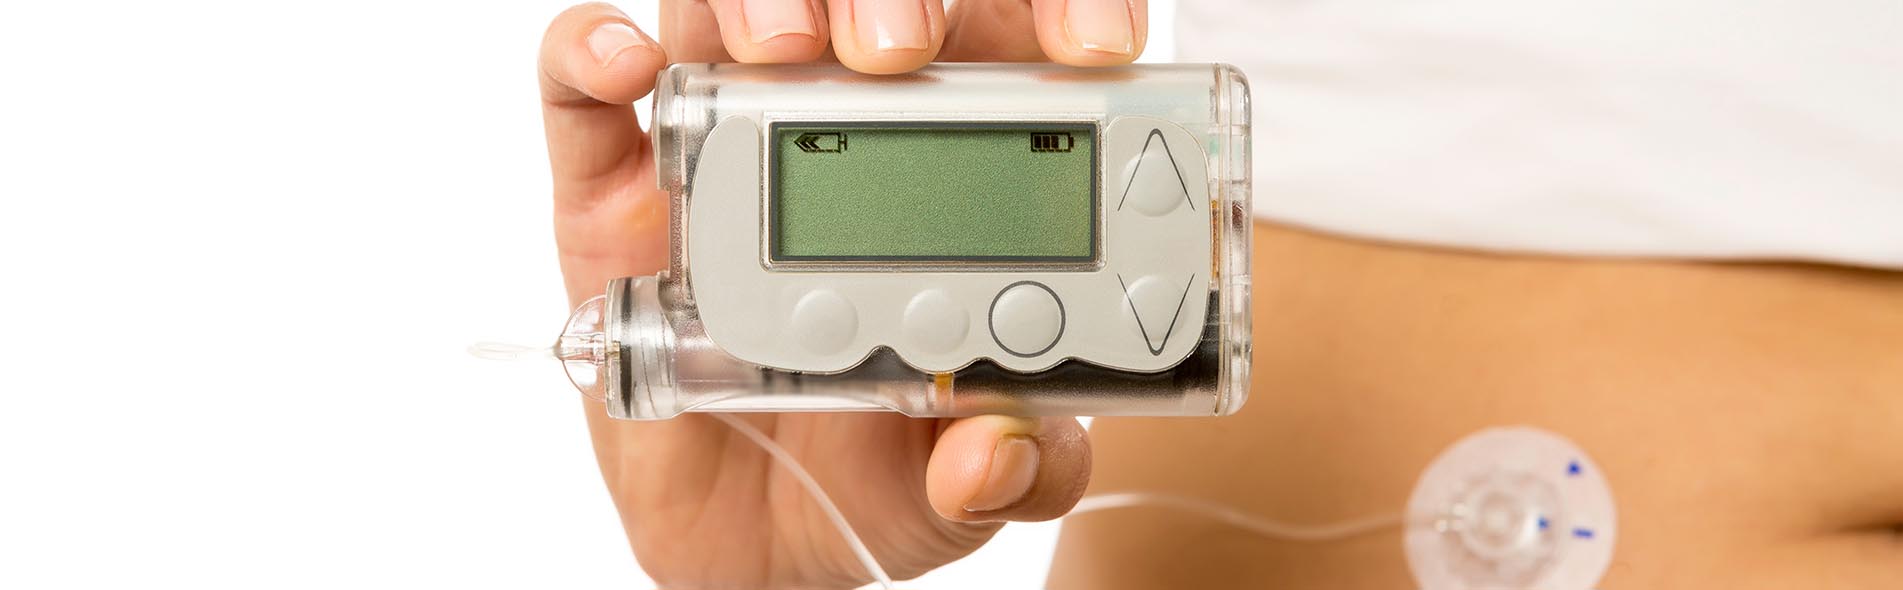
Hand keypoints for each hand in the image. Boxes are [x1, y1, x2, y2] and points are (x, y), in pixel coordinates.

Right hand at [539, 1, 1143, 585]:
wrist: (760, 550)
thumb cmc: (878, 479)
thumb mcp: (968, 482)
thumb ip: (1014, 469)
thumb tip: (1000, 451)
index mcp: (951, 175)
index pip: (1007, 47)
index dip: (1054, 15)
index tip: (1086, 47)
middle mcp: (832, 139)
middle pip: (862, 6)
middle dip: (894, 0)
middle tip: (899, 53)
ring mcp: (715, 158)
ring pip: (726, 13)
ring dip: (758, 4)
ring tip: (785, 52)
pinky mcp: (609, 200)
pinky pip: (580, 91)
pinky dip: (594, 51)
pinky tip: (633, 69)